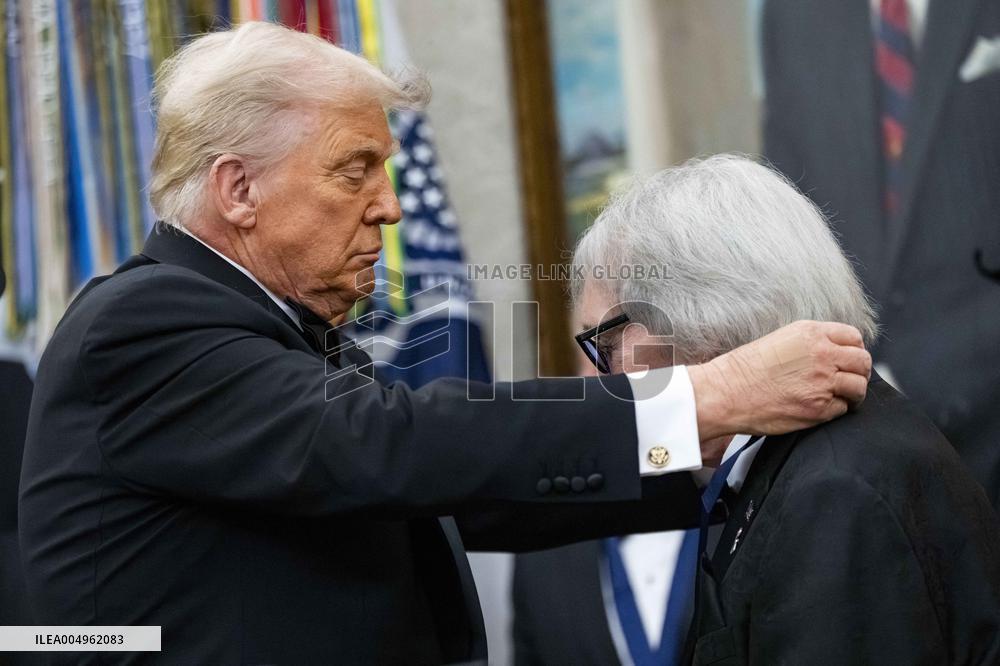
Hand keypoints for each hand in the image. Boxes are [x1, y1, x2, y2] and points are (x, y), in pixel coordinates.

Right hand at [688, 321, 870, 441]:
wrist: (726, 392)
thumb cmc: (745, 368)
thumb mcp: (780, 340)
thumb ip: (811, 343)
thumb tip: (834, 352)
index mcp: (812, 333)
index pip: (854, 337)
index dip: (854, 350)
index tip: (848, 359)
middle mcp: (822, 355)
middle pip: (863, 362)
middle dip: (859, 372)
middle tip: (849, 380)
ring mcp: (823, 383)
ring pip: (859, 387)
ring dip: (852, 393)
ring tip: (839, 397)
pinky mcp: (819, 409)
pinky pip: (842, 409)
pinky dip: (835, 410)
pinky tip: (818, 407)